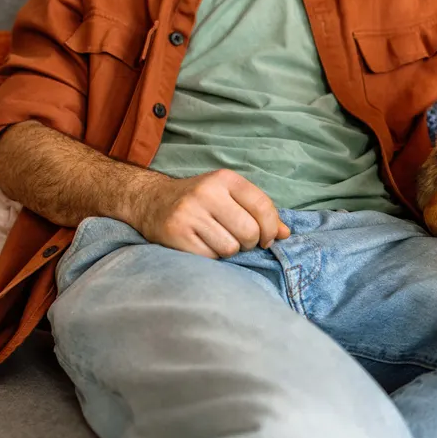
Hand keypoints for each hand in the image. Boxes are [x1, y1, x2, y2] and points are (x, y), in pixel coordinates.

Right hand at [129, 169, 289, 258]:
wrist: (151, 201)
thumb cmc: (201, 202)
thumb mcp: (230, 197)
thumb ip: (260, 213)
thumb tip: (285, 234)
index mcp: (225, 179)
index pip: (263, 207)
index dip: (270, 229)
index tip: (265, 239)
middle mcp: (206, 192)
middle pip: (249, 232)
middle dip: (249, 243)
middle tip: (238, 240)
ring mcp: (188, 212)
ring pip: (230, 248)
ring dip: (228, 251)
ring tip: (216, 240)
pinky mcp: (175, 233)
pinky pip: (210, 258)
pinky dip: (211, 258)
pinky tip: (201, 246)